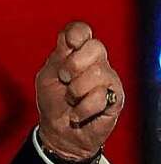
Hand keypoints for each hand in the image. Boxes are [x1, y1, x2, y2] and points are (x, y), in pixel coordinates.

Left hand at [35, 21, 123, 163]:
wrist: (58, 132)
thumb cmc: (52, 103)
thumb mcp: (47, 78)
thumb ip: (58, 58)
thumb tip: (72, 42)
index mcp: (75, 53)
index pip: (81, 31)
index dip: (77, 32)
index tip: (70, 43)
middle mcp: (95, 62)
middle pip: (95, 47)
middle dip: (73, 66)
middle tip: (64, 80)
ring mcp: (108, 79)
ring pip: (97, 72)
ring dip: (75, 91)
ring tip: (71, 101)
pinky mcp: (116, 98)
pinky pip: (100, 96)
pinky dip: (82, 108)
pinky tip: (78, 113)